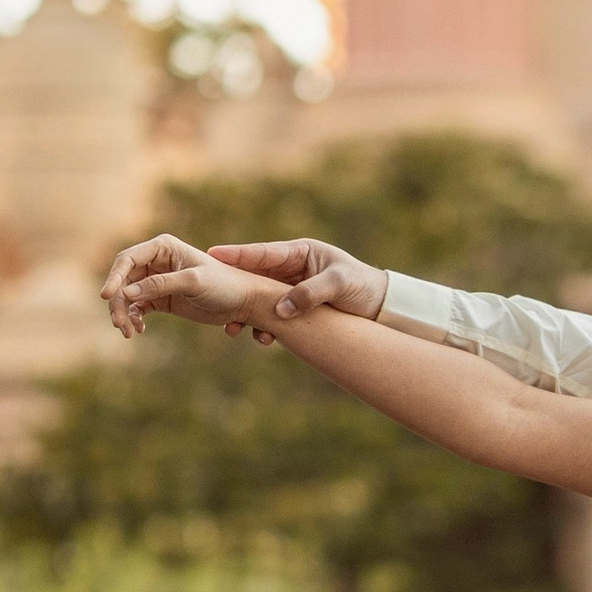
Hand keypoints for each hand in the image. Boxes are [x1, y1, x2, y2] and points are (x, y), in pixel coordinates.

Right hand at [99, 236, 280, 338]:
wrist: (243, 302)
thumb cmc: (223, 285)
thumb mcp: (192, 282)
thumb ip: (159, 285)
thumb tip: (126, 293)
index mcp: (163, 247)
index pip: (128, 259)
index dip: (114, 276)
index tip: (107, 296)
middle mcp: (156, 261)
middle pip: (123, 279)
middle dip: (117, 301)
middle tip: (118, 324)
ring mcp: (157, 280)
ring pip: (127, 295)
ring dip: (123, 312)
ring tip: (128, 331)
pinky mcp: (160, 298)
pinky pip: (137, 307)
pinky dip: (133, 318)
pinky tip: (138, 330)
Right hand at [207, 237, 388, 333]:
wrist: (380, 307)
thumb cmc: (363, 286)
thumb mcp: (340, 283)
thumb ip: (311, 293)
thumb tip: (280, 310)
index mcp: (298, 253)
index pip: (262, 253)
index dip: (236, 255)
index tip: (212, 254)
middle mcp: (289, 270)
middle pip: (252, 278)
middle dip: (233, 290)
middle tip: (211, 299)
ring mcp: (289, 290)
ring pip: (258, 300)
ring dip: (246, 314)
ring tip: (234, 329)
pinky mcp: (293, 310)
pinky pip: (271, 317)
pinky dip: (264, 327)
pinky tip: (262, 339)